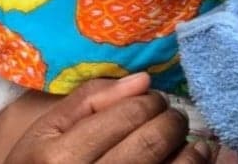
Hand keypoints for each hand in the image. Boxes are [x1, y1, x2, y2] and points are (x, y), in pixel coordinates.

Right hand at [2, 73, 211, 163]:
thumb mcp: (47, 132)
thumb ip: (91, 99)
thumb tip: (144, 81)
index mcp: (61, 159)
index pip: (132, 113)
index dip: (151, 101)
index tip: (151, 104)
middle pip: (155, 140)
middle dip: (172, 121)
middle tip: (169, 120)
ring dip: (190, 151)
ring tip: (183, 144)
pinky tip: (188, 161)